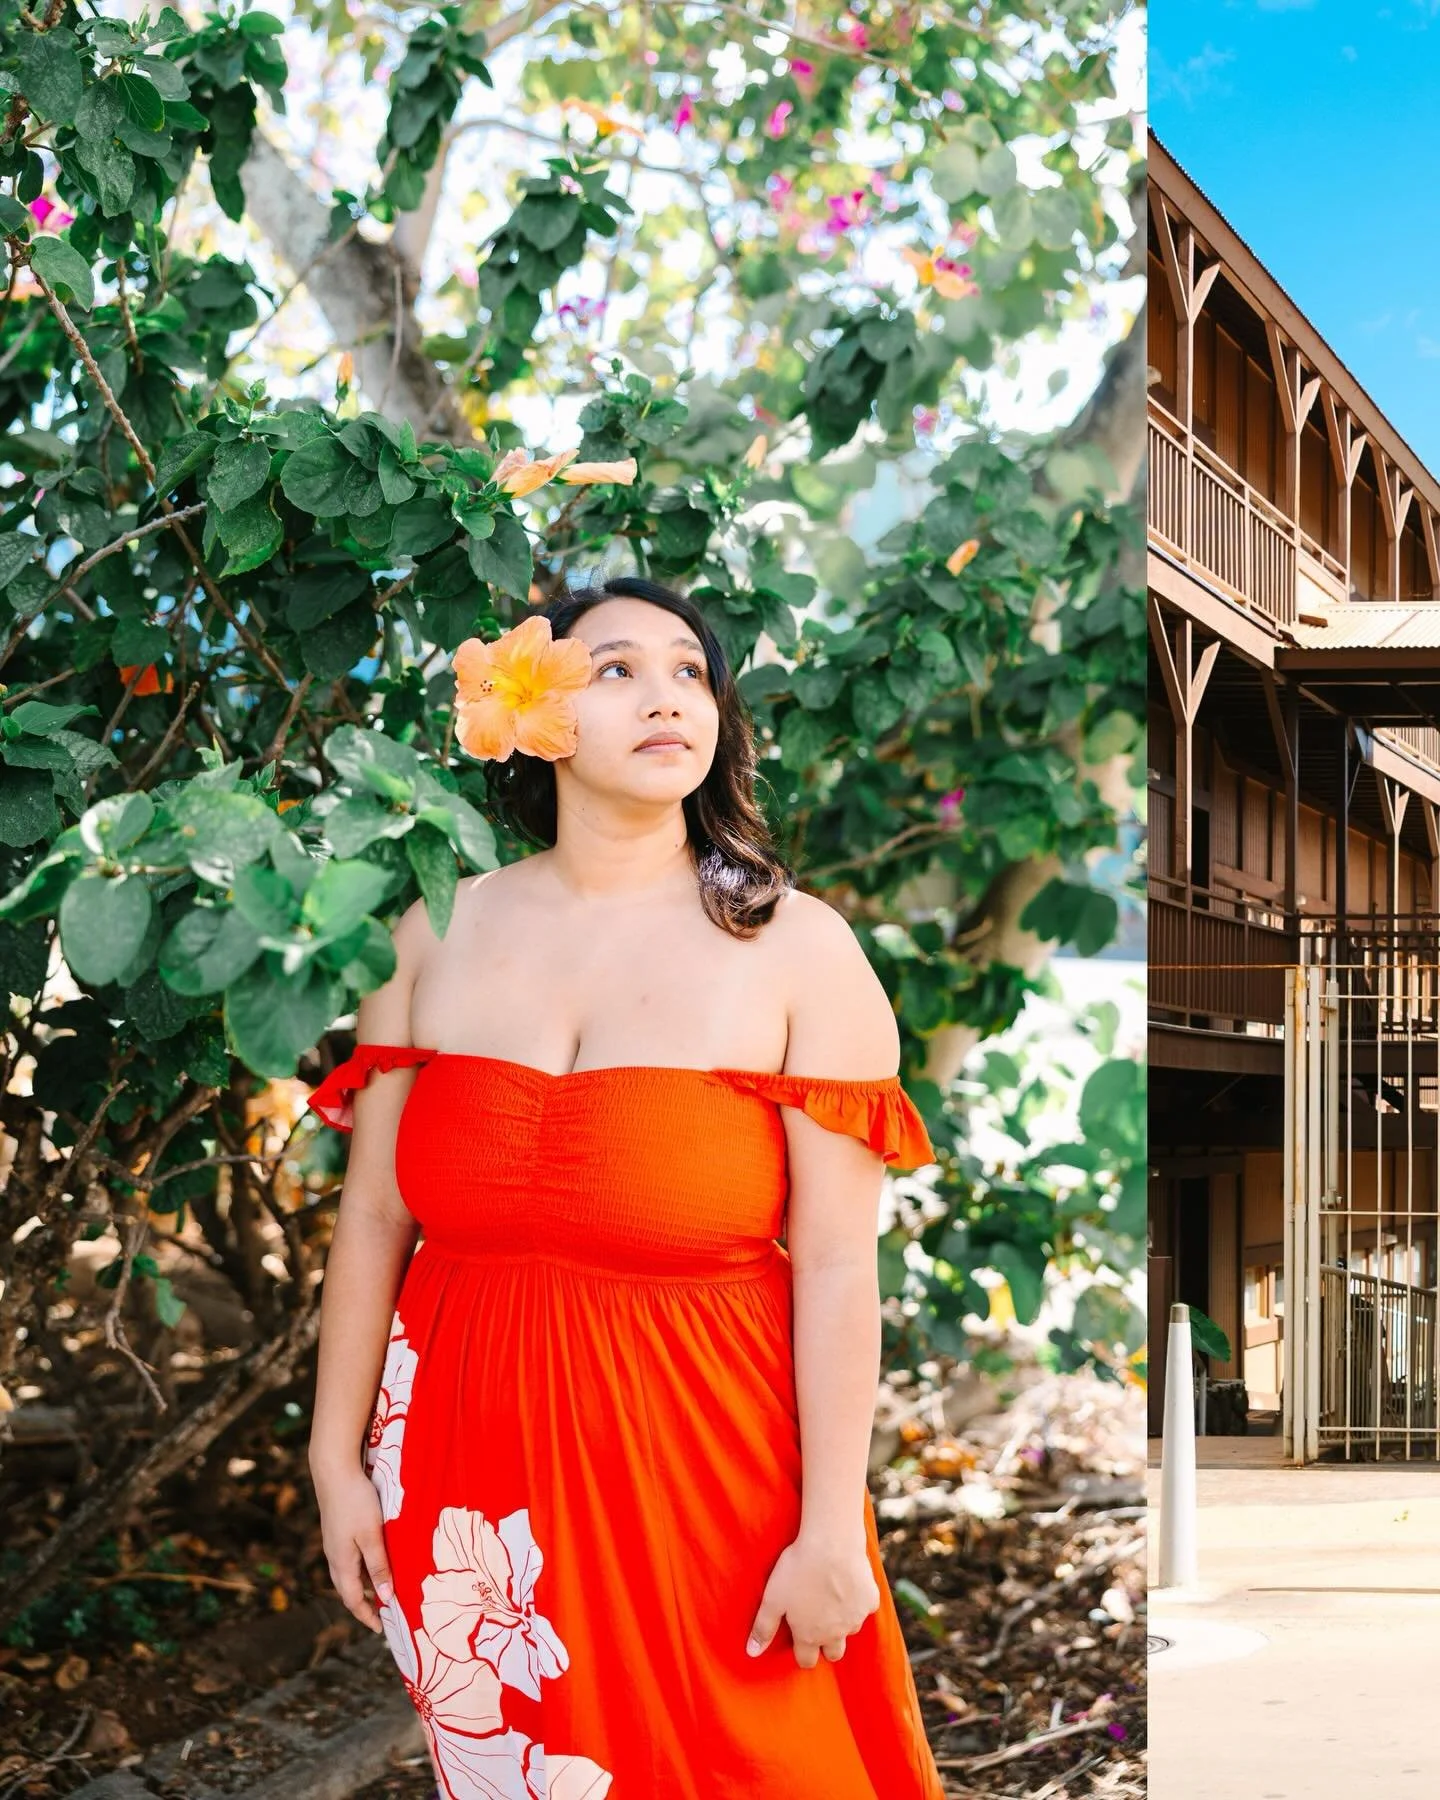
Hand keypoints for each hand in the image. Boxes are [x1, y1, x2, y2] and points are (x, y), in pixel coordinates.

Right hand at [313, 1462, 393, 1633]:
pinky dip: (362, 1567)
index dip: (366, 1616)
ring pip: (349, 1573)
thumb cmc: (356, 1502)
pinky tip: (375, 1560)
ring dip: (364, 1584)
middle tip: (384, 1613)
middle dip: (364, 1604)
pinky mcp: (337, 1530)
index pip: (353, 1599)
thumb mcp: (372, 1535)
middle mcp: (334, 1556)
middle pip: (348, 1589)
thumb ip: (378, 1565)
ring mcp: (334, 1543)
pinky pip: (350, 1558)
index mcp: (342, 1563)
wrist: (334, 1470)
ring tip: (384, 1589)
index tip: (380, 1629)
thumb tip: (385, 1596)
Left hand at [745, 1533, 880, 1667]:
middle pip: (834, 1654)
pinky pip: (866, 1608)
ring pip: (851, 1630)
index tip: (798, 1638)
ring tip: (831, 1598)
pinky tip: (849, 1584)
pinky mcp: (870, 1600)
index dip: (801, 1653)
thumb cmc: (798, 1569)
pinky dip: (859, 1601)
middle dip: (826, 1645)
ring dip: (842, 1622)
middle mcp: (835, 1633)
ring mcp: (855, 1618)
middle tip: (817, 1621)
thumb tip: (751, 1653)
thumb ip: (763, 1628)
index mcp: (809, 1636)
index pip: (806, 1661)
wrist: (832, 1543)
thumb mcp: (772, 1598)